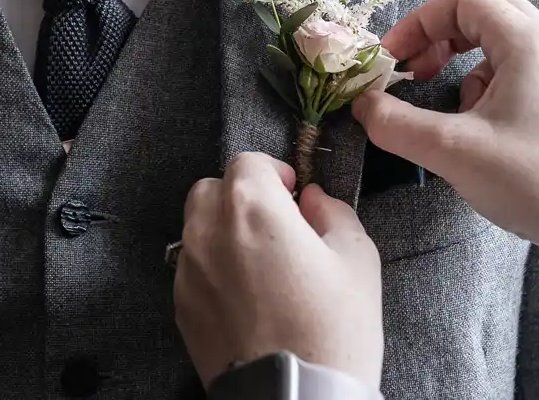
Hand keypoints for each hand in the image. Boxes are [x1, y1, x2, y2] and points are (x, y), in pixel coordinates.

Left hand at [173, 152, 382, 389]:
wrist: (295, 399)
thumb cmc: (332, 331)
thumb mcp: (358, 261)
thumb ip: (334, 214)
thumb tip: (313, 200)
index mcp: (251, 207)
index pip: (248, 161)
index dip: (274, 173)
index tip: (294, 196)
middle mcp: (208, 230)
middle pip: (214, 189)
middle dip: (243, 197)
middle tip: (277, 227)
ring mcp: (188, 269)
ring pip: (197, 227)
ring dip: (224, 231)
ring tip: (261, 264)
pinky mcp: (181, 305)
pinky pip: (193, 269)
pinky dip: (214, 269)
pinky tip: (246, 296)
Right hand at [350, 0, 538, 256]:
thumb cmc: (534, 184)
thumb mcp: (451, 152)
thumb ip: (395, 124)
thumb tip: (362, 104)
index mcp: (528, 45)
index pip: (463, 1)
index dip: (419, 24)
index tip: (392, 61)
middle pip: (489, 11)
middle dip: (443, 35)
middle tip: (419, 71)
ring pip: (507, 41)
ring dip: (468, 62)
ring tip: (456, 110)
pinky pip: (525, 70)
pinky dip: (493, 83)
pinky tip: (488, 130)